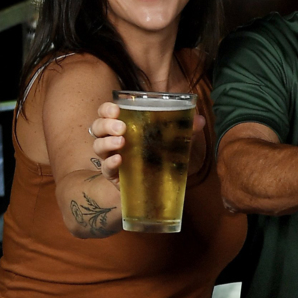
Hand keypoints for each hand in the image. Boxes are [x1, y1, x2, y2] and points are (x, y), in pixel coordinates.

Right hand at [91, 102, 205, 187]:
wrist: (155, 188)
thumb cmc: (159, 157)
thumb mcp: (174, 142)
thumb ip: (185, 130)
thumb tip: (200, 119)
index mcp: (123, 126)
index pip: (106, 113)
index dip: (106, 109)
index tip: (116, 109)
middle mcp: (112, 140)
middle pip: (97, 127)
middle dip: (106, 124)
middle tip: (121, 127)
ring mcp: (110, 157)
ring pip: (97, 146)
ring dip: (107, 142)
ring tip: (121, 141)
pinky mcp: (113, 175)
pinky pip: (105, 168)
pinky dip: (110, 163)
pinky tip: (120, 159)